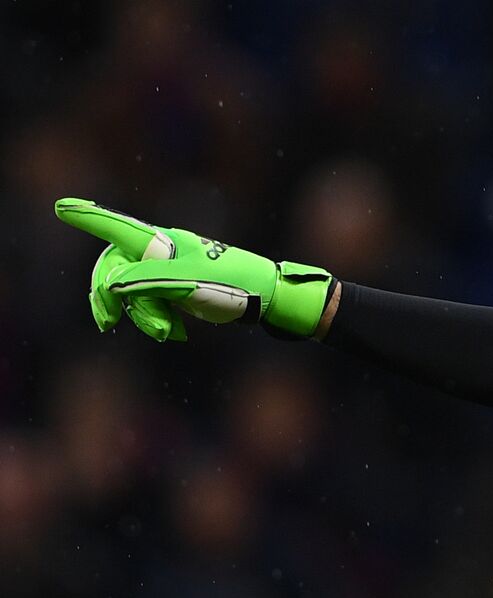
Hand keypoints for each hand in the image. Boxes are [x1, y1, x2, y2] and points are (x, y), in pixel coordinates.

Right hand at [54, 198, 333, 341]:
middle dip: (109, 296)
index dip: (89, 218)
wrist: (269, 301)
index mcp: (162, 243)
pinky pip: (154, 304)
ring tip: (168, 333)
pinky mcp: (181, 290)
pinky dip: (158, 320)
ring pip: (134, 292)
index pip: (118, 229)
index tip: (62, 206)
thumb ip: (146, 281)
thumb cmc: (232, 285)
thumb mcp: (187, 284)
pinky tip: (177, 335)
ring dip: (143, 316)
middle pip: (116, 269)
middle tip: (107, 323)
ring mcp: (171, 272)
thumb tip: (113, 285)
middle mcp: (163, 252)